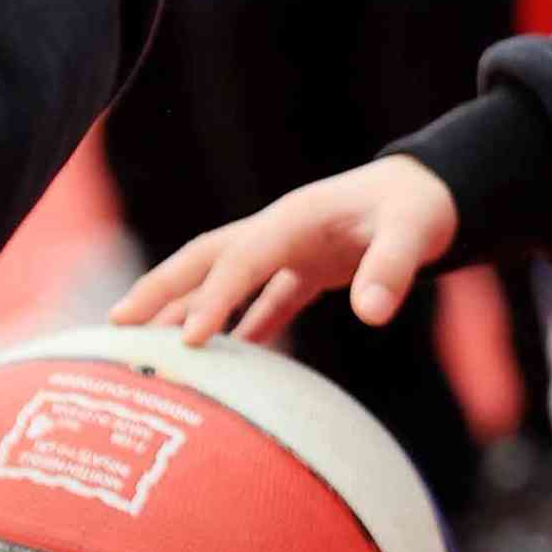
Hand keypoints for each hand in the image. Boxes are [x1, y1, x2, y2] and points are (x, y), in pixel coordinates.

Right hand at [112, 152, 456, 343]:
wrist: (435, 191)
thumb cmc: (421, 208)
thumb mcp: (414, 233)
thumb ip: (392, 269)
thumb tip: (372, 314)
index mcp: (293, 219)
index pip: (240, 261)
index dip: (213, 300)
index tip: (189, 342)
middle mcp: (280, 230)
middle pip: (206, 259)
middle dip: (161, 289)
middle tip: (116, 325)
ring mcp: (290, 249)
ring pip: (224, 279)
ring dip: (187, 308)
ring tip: (146, 346)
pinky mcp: (307, 268)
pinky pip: (262, 300)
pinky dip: (241, 326)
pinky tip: (226, 360)